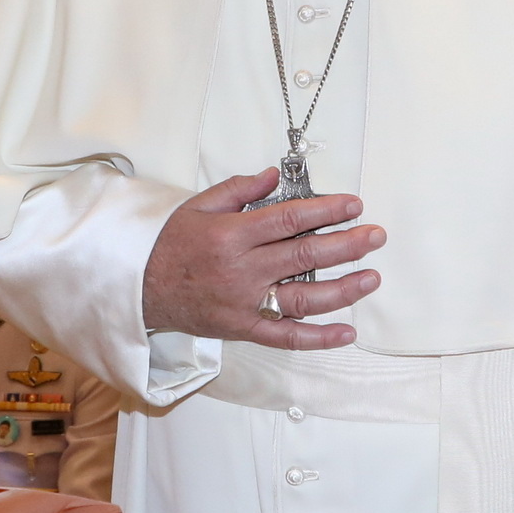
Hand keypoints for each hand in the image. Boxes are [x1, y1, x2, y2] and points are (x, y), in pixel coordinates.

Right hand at [141, 167, 383, 350]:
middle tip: (376, 236)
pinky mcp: (244, 328)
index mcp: (232, 234)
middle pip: (306, 254)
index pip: (290, 218)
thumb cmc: (168, 244)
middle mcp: (243, 269)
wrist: (138, 288)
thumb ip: (238, 189)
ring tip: (372, 277)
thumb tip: (274, 175)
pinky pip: (287, 336)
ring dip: (344, 288)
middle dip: (348, 244)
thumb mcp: (197, 206)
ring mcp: (245, 302)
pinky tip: (347, 331)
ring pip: (305, 297)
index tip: (353, 204)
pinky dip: (319, 337)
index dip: (327, 210)